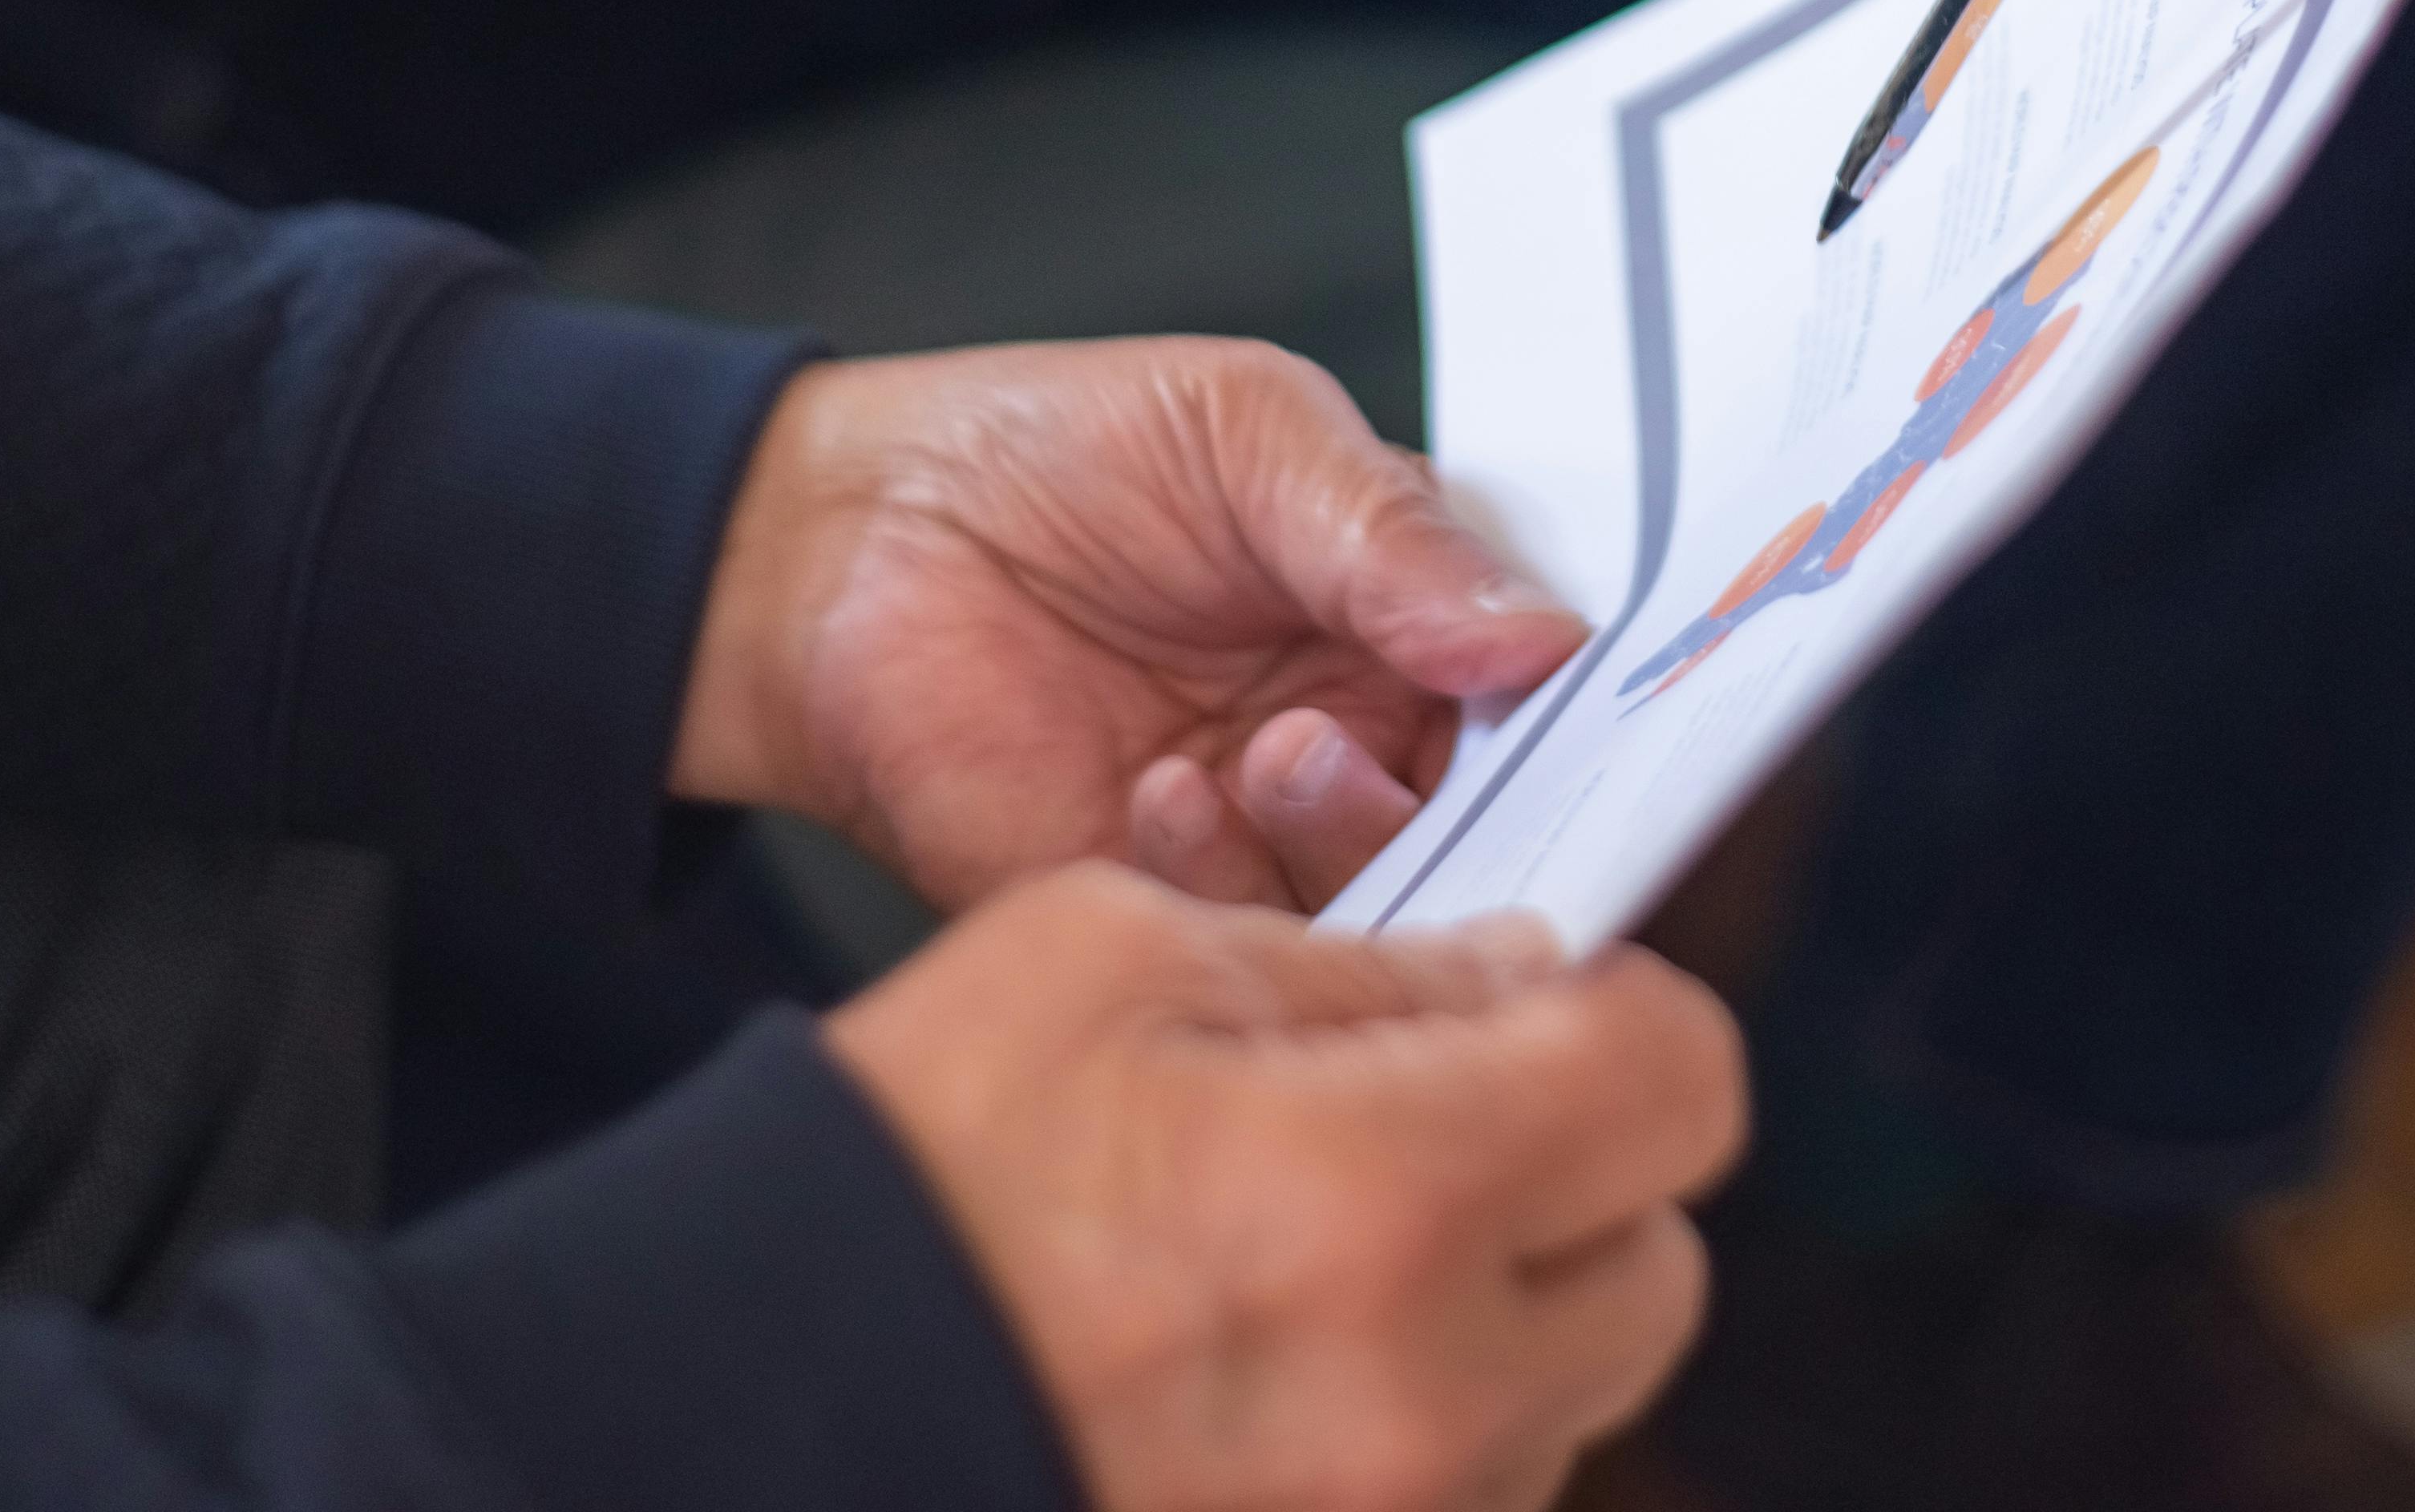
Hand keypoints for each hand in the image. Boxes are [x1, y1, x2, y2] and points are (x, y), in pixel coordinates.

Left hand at [672, 340, 1589, 913]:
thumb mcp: (1249, 434)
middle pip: (1500, 824)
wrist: (849, 543)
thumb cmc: (1053, 455)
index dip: (1591, 716)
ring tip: (1268, 750)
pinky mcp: (1168, 914)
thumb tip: (1544, 633)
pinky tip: (1160, 792)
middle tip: (1386, 742)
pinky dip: (1225, 882)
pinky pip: (1251, 950)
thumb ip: (1393, 531)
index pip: (1553, 693)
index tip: (1585, 715)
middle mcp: (1367, 743)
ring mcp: (1271, 838)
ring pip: (1395, 906)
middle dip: (1480, 810)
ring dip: (1348, 839)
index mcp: (1415, 621)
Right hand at [828, 866, 1739, 1511]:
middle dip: (1580, 1173)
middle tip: (1436, 1121)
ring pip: (1571, 1396)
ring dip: (1503, 1307)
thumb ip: (1355, 961)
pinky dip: (1419, 1414)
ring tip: (1320, 1250)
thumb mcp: (1108, 955)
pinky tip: (1282, 1355)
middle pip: (1658, 1264)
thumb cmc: (901, 1173)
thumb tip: (1515, 976)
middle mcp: (1421, 1398)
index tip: (1543, 999)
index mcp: (1381, 1197)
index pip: (1681, 1082)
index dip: (1625, 1013)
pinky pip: (1468, 1490)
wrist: (733, 1407)